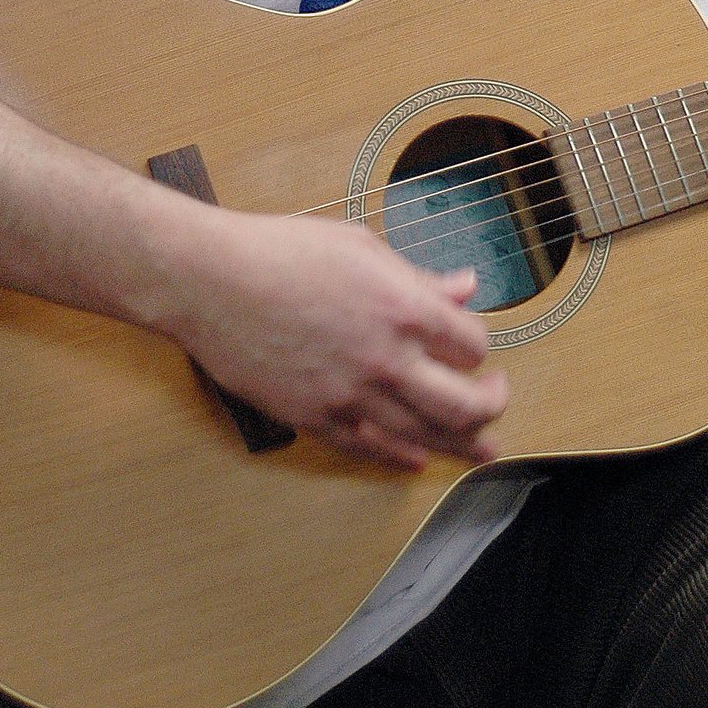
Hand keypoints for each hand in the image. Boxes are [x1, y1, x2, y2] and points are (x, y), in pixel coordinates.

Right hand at [168, 211, 507, 471]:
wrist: (211, 280)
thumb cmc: (282, 251)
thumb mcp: (362, 248)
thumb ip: (418, 278)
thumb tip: (465, 288)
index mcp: (403, 307)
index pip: (472, 344)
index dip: (480, 347)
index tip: (474, 346)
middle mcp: (385, 358)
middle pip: (464, 404)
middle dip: (491, 405)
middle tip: (495, 399)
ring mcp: (350, 395)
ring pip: (424, 436)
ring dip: (460, 445)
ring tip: (480, 450)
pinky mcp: (315, 418)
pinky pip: (370, 450)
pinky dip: (400, 459)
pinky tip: (417, 459)